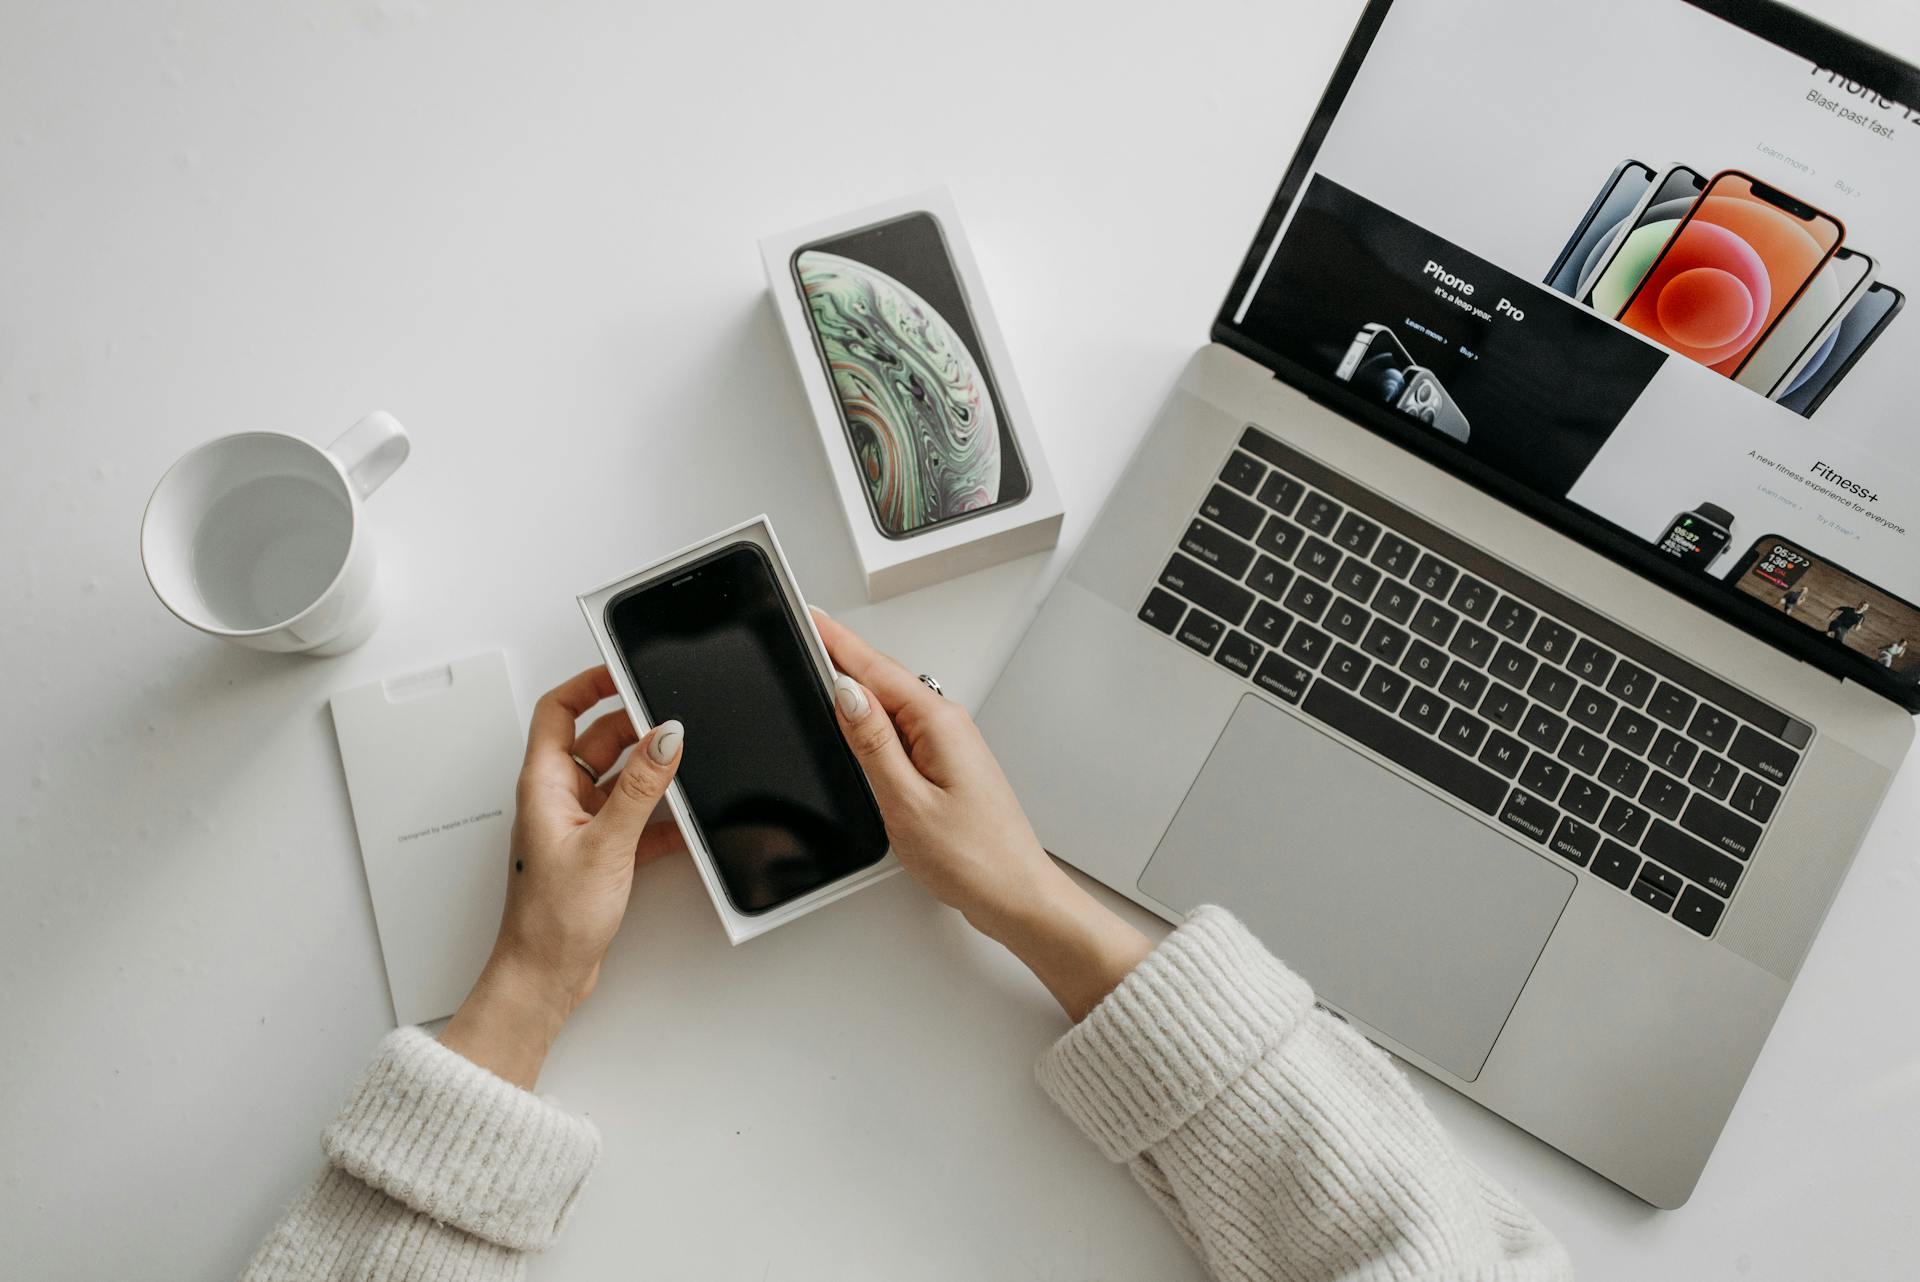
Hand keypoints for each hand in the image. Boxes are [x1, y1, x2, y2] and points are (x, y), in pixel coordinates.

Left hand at [441, 666, 682, 1086]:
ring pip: (620, 779)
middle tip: (672, 723)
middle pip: (597, 739)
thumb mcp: (607, 842)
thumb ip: (643, 786)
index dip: (589, 684)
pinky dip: (660, 816)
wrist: (545, 975)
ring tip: (684, 771)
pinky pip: (634, 817)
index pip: (558, 710)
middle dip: (635, 728)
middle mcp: (558, 798)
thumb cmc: (552, 919)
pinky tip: (684, 825)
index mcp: (544, 784)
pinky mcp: (599, 852)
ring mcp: (579, 824)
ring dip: (651, 774)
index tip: (625, 668)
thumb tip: (666, 735)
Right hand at [815, 611, 1149, 1020]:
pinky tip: (858, 724)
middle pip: (883, 679)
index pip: (876, 668)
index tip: (809, 614)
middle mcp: (948, 726)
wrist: (1017, 896)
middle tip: (804, 633)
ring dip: (857, 687)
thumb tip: (846, 695)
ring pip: (892, 705)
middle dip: (842, 656)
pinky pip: (903, 729)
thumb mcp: (906, 801)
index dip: (837, 641)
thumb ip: (873, 745)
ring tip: (821, 667)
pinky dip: (874, 719)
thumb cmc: (974, 858)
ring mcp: (949, 746)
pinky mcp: (947, 767)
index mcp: (938, 724)